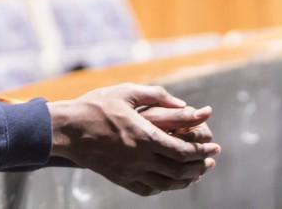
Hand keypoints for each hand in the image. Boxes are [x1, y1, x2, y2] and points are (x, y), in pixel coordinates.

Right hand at [48, 83, 219, 195]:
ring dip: (186, 180)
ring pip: (167, 184)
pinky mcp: (119, 178)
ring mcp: (130, 171)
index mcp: (145, 135)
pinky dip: (164, 187)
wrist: (67, 129)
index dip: (202, 150)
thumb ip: (157, 95)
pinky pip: (148, 189)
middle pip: (179, 170)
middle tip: (210, 159)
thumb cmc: (96, 106)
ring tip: (196, 173)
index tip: (214, 146)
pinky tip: (169, 181)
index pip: (183, 150)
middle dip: (200, 165)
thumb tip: (183, 104)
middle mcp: (140, 158)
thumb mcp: (127, 92)